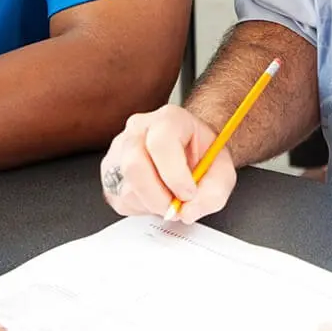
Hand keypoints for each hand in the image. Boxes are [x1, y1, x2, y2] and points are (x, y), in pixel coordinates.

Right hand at [100, 105, 236, 222]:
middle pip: (134, 165)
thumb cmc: (204, 154)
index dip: (175, 175)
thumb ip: (213, 192)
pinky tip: (155, 196)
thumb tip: (188, 212)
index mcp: (169, 119)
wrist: (191, 149)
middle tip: (177, 206)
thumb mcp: (222, 171)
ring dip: (152, 204)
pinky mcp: (109, 171)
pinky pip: (119, 199)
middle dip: (159, 197)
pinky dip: (140, 207)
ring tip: (169, 197)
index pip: (161, 143)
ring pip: (126, 187)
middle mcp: (139, 128)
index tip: (189, 194)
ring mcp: (119, 148)